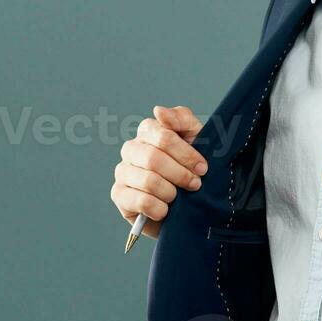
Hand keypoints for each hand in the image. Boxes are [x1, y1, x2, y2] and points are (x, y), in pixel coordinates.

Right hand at [110, 105, 207, 239]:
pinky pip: (140, 200)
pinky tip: (166, 210)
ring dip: (171, 192)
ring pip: (148, 180)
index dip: (186, 154)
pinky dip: (159, 208)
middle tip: (195, 184)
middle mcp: (131, 148)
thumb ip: (182, 120)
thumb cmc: (192, 167)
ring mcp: (122, 171)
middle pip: (154, 158)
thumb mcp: (198, 139)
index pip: (164, 136)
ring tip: (179, 197)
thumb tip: (158, 110)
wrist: (188, 203)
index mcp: (149, 131)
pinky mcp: (118, 194)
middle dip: (180, 174)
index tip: (202, 167)